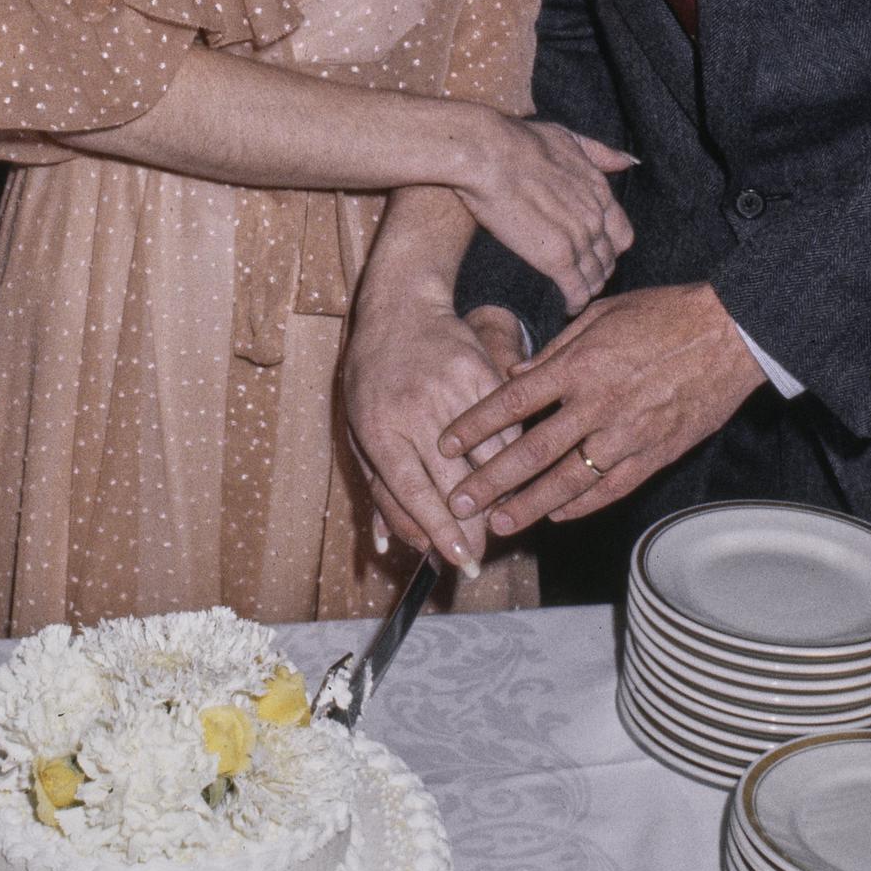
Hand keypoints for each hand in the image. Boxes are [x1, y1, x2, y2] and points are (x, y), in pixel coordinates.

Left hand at [342, 296, 529, 575]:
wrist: (401, 309)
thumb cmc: (373, 377)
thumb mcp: (359, 430)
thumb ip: (377, 487)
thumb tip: (390, 543)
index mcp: (380, 427)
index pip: (413, 490)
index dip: (438, 530)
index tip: (458, 560)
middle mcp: (417, 411)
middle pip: (454, 482)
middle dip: (472, 527)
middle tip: (481, 555)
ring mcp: (453, 391)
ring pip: (488, 458)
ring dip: (498, 495)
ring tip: (499, 519)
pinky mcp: (482, 374)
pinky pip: (506, 427)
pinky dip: (511, 455)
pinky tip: (511, 474)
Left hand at [436, 284, 766, 535]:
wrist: (729, 333)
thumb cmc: (663, 314)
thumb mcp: (600, 314)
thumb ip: (554, 350)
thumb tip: (515, 375)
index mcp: (579, 364)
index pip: (512, 402)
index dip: (475, 427)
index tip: (446, 446)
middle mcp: (597, 404)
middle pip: (531, 452)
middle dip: (489, 481)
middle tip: (458, 504)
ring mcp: (628, 434)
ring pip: (568, 481)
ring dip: (530, 506)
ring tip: (500, 523)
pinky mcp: (655, 454)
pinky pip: (610, 487)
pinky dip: (580, 505)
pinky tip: (556, 516)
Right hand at [453, 115, 635, 311]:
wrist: (490, 154)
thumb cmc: (520, 142)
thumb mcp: (568, 138)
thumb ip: (600, 153)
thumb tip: (628, 161)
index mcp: (600, 191)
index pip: (621, 235)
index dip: (609, 248)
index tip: (595, 254)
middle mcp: (596, 218)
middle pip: (609, 260)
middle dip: (598, 271)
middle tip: (581, 278)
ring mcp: (579, 240)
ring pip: (595, 278)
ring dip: (586, 289)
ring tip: (573, 294)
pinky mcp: (556, 258)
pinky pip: (575, 290)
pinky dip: (574, 302)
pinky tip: (567, 307)